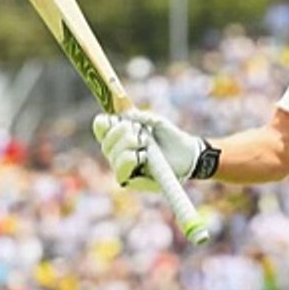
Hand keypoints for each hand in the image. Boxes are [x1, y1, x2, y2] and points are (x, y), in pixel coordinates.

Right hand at [92, 109, 210, 190]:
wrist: (188, 155)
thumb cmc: (171, 137)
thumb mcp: (157, 122)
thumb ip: (141, 116)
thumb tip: (124, 108)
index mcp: (119, 135)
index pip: (101, 128)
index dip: (103, 123)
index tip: (115, 119)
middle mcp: (116, 152)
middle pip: (106, 142)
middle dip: (122, 133)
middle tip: (141, 134)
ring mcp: (123, 167)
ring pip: (113, 156)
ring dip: (127, 146)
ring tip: (145, 145)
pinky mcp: (131, 180)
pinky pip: (120, 172)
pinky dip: (130, 160)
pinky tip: (143, 156)